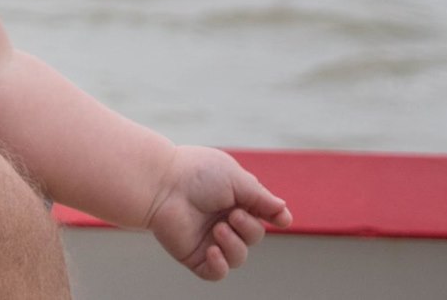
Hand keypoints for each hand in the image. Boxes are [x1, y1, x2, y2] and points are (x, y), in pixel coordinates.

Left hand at [145, 145, 291, 280]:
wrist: (161, 185)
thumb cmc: (197, 174)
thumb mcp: (236, 179)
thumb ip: (262, 198)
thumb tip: (285, 213)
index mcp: (235, 198)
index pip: (263, 214)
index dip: (275, 217)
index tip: (280, 218)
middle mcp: (224, 219)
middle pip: (254, 236)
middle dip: (249, 228)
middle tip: (232, 214)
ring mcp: (209, 238)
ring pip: (238, 257)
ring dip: (235, 245)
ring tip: (219, 229)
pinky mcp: (194, 255)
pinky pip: (216, 272)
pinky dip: (220, 265)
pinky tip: (213, 250)